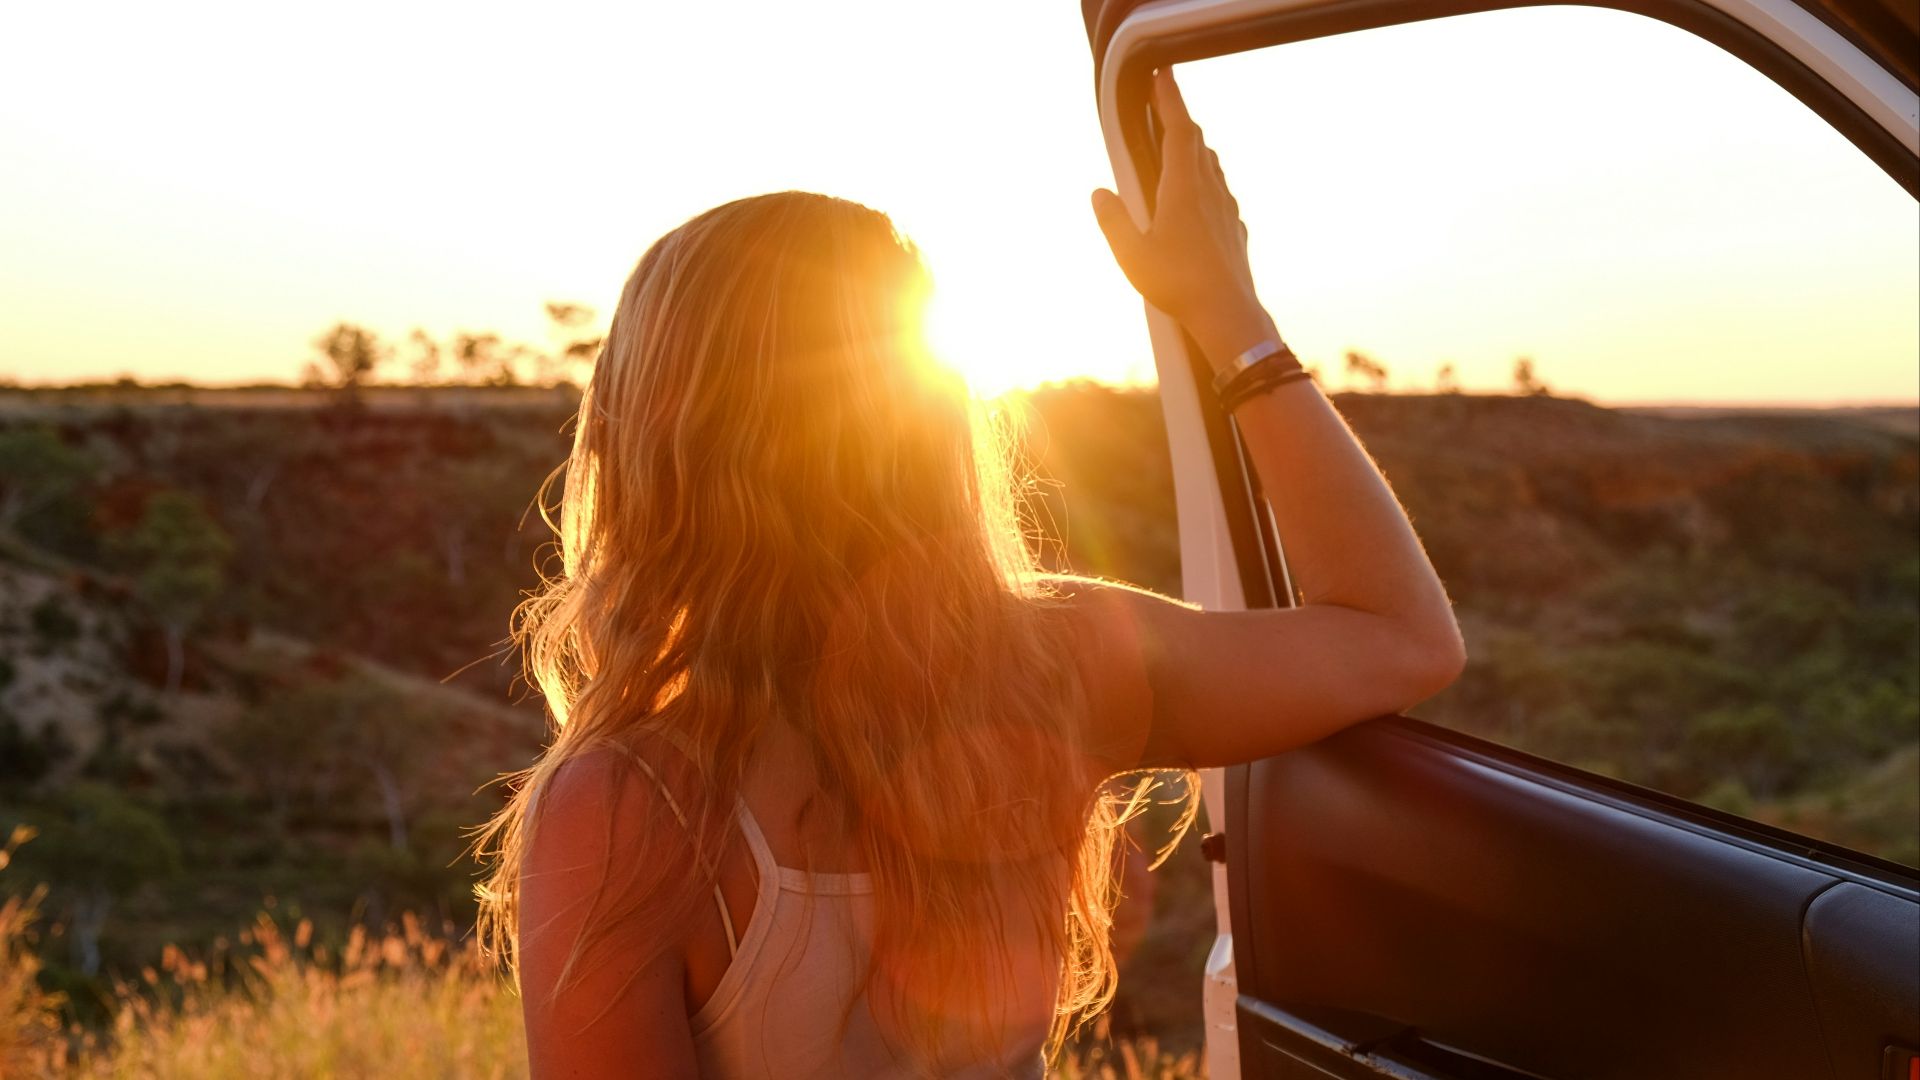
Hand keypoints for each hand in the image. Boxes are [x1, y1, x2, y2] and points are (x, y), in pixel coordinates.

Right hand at [1092, 68, 1275, 366]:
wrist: (1228, 314)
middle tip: (1165, 104)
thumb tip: (1100, 192)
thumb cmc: (1179, 285)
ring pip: (1212, 165)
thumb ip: (1113, 220)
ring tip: (1180, 143)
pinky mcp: (1234, 228)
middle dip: (1180, 118)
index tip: (1163, 75)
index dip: (1170, 98)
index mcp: (1183, 189)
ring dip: (1195, 147)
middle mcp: (1209, 191)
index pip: (1179, 130)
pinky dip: (1206, 178)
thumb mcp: (1132, 254)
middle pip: (1197, 142)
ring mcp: (1226, 209)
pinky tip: (1199, 195)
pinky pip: (1220, 191)